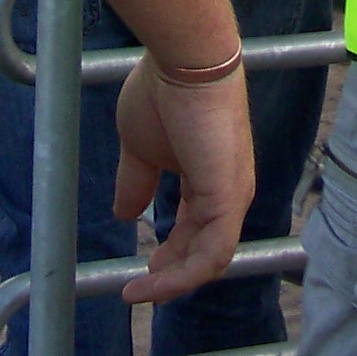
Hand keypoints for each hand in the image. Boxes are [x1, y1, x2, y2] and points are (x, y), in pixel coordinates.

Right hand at [113, 55, 253, 302]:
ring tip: (142, 292)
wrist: (184, 63)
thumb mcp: (140, 148)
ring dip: (174, 282)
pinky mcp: (229, 199)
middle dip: (173, 273)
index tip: (145, 268)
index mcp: (209, 176)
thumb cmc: (163, 94)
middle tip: (143, 289)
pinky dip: (184, 275)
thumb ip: (136, 182)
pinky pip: (212, 254)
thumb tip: (124, 214)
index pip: (197, 227)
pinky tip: (154, 281)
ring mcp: (232, 196)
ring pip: (209, 260)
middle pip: (205, 249)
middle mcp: (228, 191)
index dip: (172, 253)